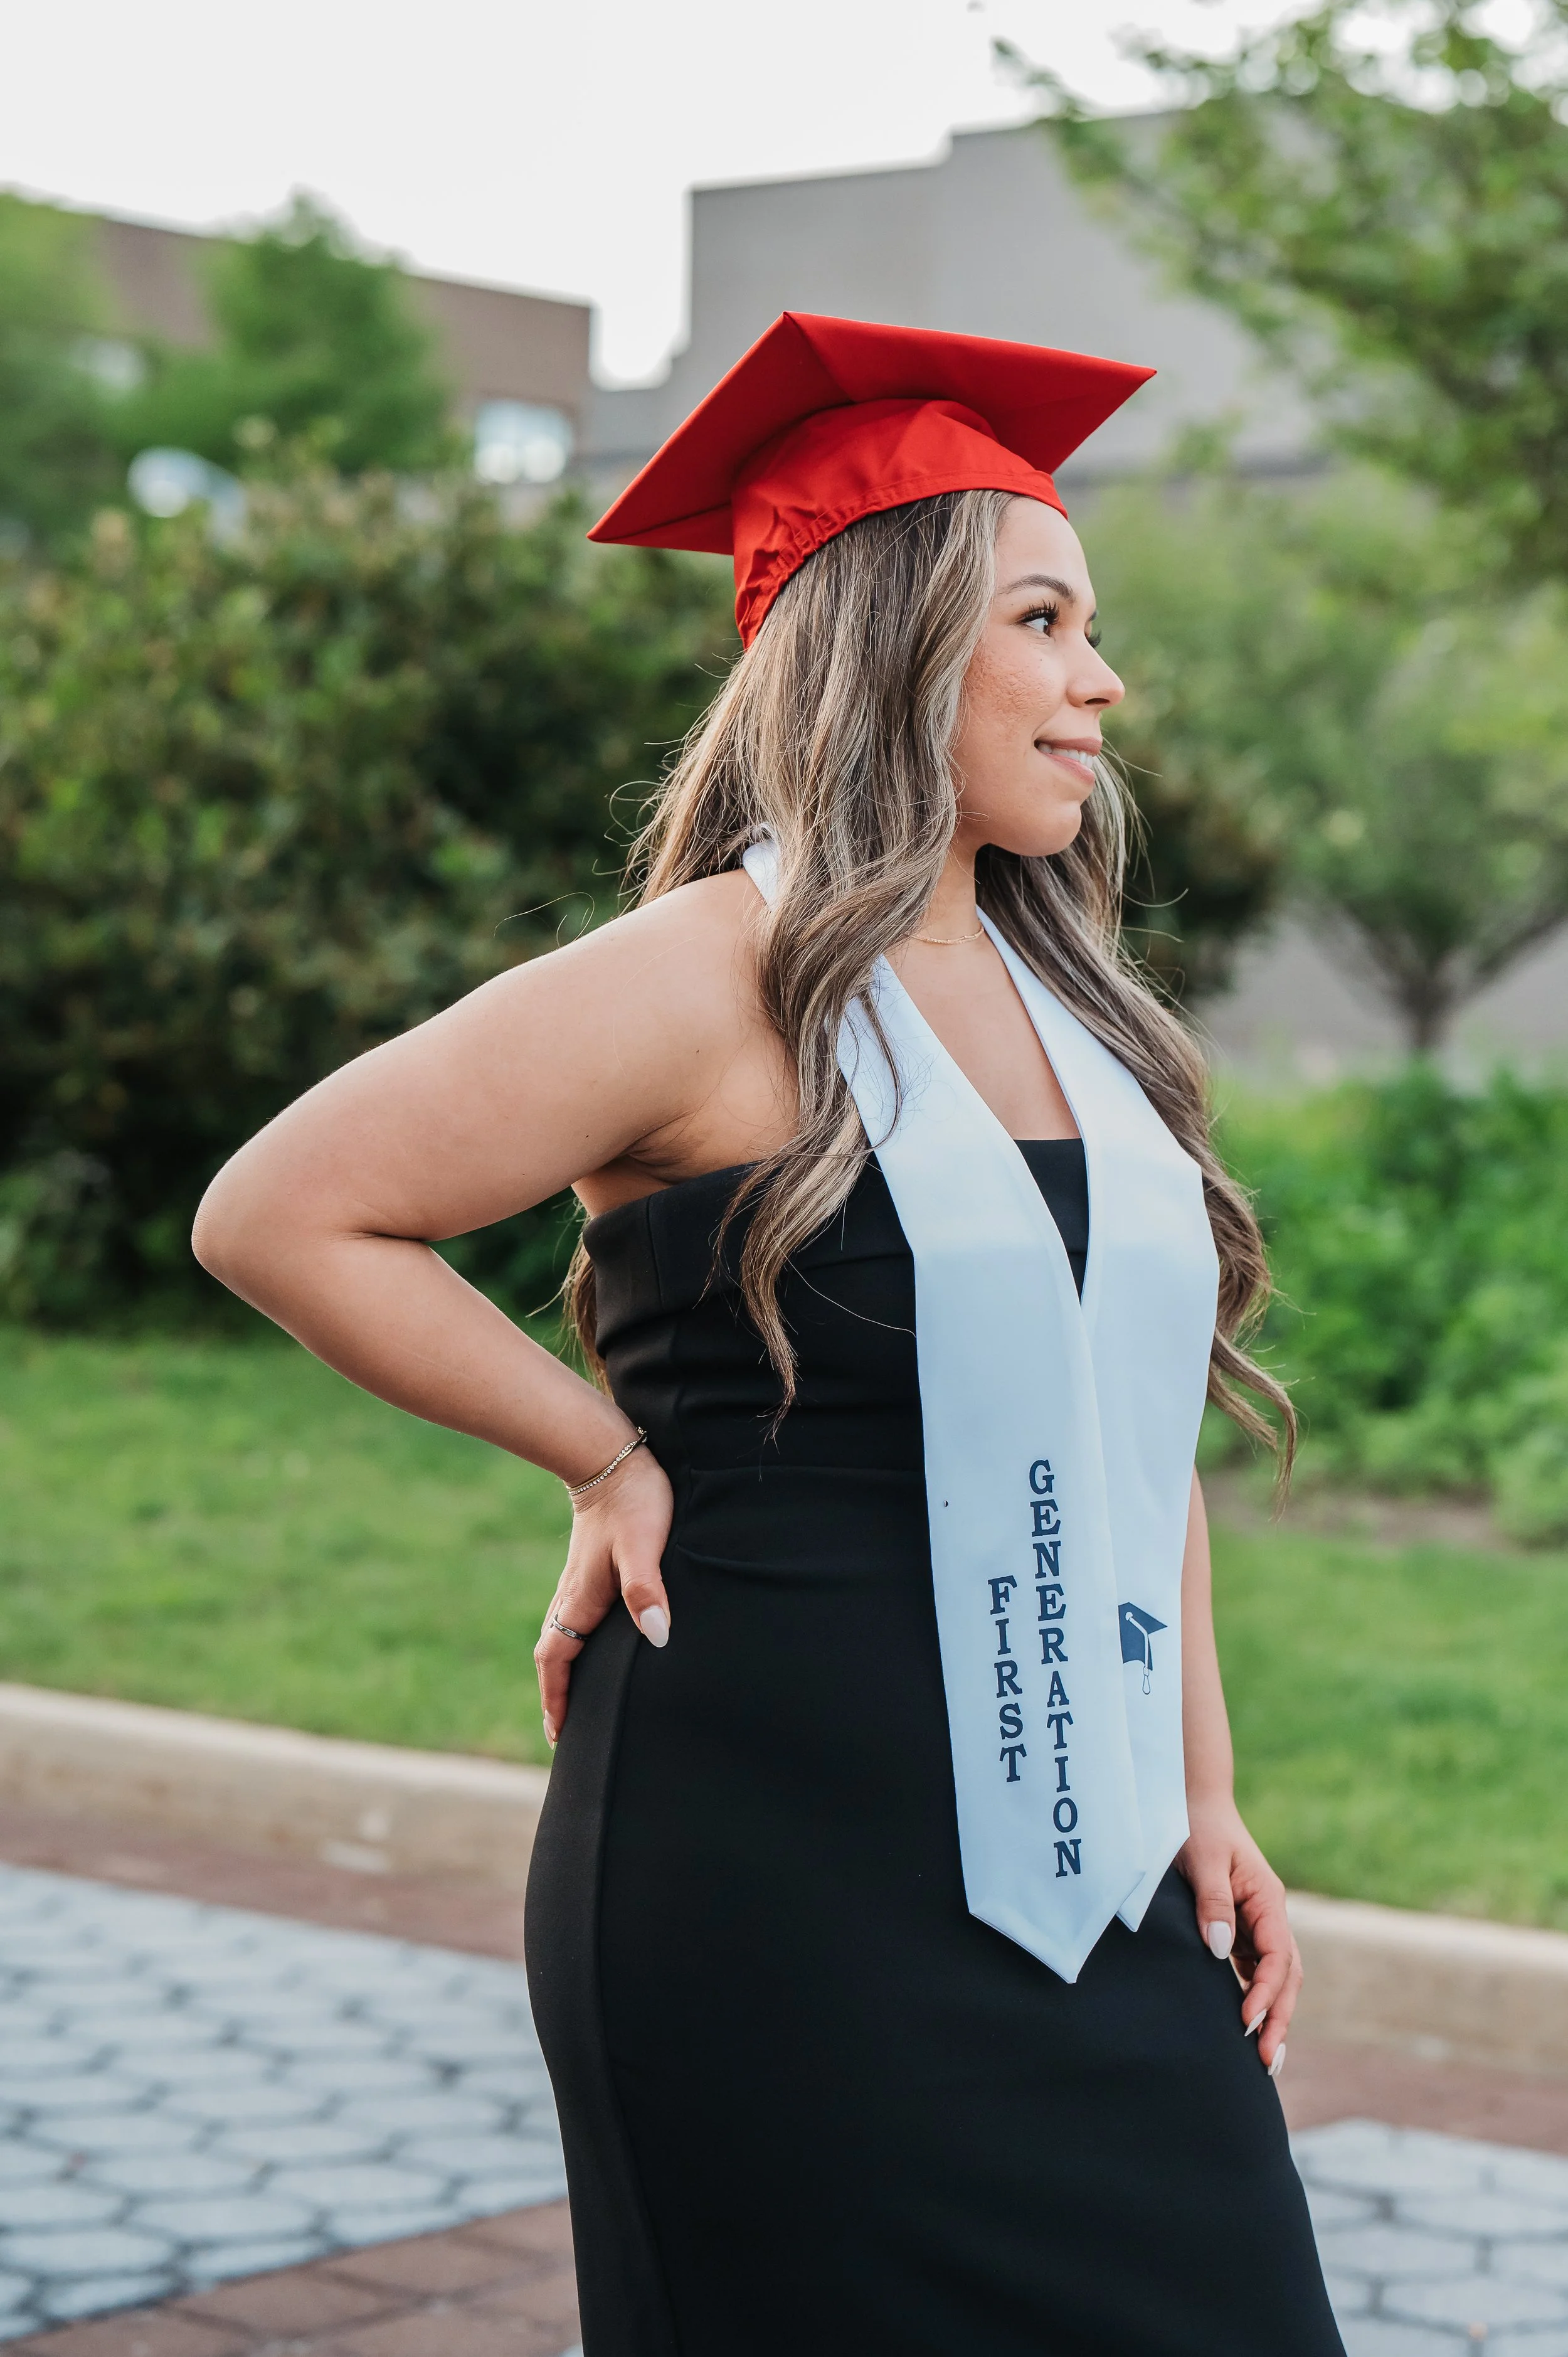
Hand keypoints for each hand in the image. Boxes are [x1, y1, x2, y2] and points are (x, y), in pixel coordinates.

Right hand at [534, 1442, 674, 1747]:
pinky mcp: (589, 1568)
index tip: (558, 1734)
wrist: (611, 1456)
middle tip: (561, 1733)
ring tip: (571, 1700)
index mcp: (582, 1598)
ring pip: (561, 1636)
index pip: (557, 1659)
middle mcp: (573, 1594)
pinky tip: (590, 1645)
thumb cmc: (635, 1500)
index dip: (557, 1698)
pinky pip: (573, 1618)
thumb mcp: (644, 1544)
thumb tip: (658, 1636)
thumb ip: (647, 1588)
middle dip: (555, 1694)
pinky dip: (573, 1644)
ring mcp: (579, 1581)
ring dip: (562, 1671)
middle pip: (553, 1655)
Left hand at [1177, 1795, 1300, 2076]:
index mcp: (1267, 1899)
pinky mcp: (1241, 1927)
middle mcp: (1268, 1915)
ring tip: (1264, 2058)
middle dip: (1279, 2018)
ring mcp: (1257, 1923)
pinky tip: (1246, 2025)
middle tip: (1267, 2062)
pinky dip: (1255, 1997)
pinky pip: (1255, 1969)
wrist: (1195, 1801)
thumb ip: (1213, 1903)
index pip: (1277, 1956)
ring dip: (1272, 2014)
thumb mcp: (1202, 1859)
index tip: (1247, 2021)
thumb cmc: (1198, 1825)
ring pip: (1275, 1977)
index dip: (1265, 1992)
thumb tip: (1220, 1951)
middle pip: (1286, 1976)